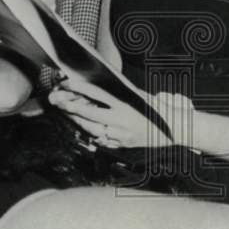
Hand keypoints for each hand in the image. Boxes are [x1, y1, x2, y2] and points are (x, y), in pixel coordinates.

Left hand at [48, 78, 191, 149]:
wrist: (172, 130)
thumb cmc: (157, 109)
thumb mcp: (140, 96)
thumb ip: (120, 93)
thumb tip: (100, 88)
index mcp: (124, 105)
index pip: (96, 95)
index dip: (79, 89)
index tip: (67, 84)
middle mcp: (119, 120)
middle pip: (88, 113)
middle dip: (70, 107)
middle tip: (56, 100)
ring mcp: (119, 135)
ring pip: (91, 128)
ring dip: (76, 120)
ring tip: (66, 112)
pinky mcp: (120, 144)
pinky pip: (100, 139)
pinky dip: (90, 133)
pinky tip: (82, 127)